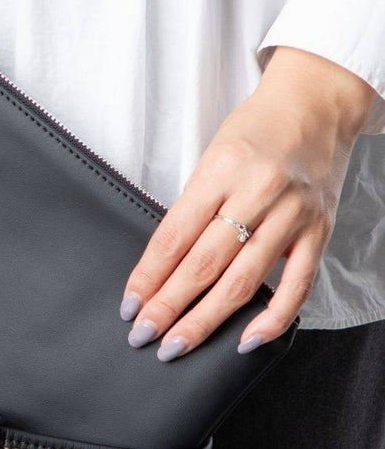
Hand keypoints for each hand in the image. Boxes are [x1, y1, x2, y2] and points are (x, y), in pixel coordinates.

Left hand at [120, 48, 374, 357]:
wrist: (317, 104)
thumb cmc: (256, 130)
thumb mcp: (211, 157)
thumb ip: (192, 208)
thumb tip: (160, 268)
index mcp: (222, 170)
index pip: (174, 236)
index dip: (147, 277)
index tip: (129, 306)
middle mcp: (259, 193)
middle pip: (204, 264)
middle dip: (168, 306)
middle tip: (143, 335)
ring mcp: (293, 215)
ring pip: (243, 281)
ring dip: (206, 320)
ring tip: (177, 344)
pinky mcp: (319, 231)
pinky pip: (296, 286)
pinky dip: (271, 319)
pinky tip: (244, 341)